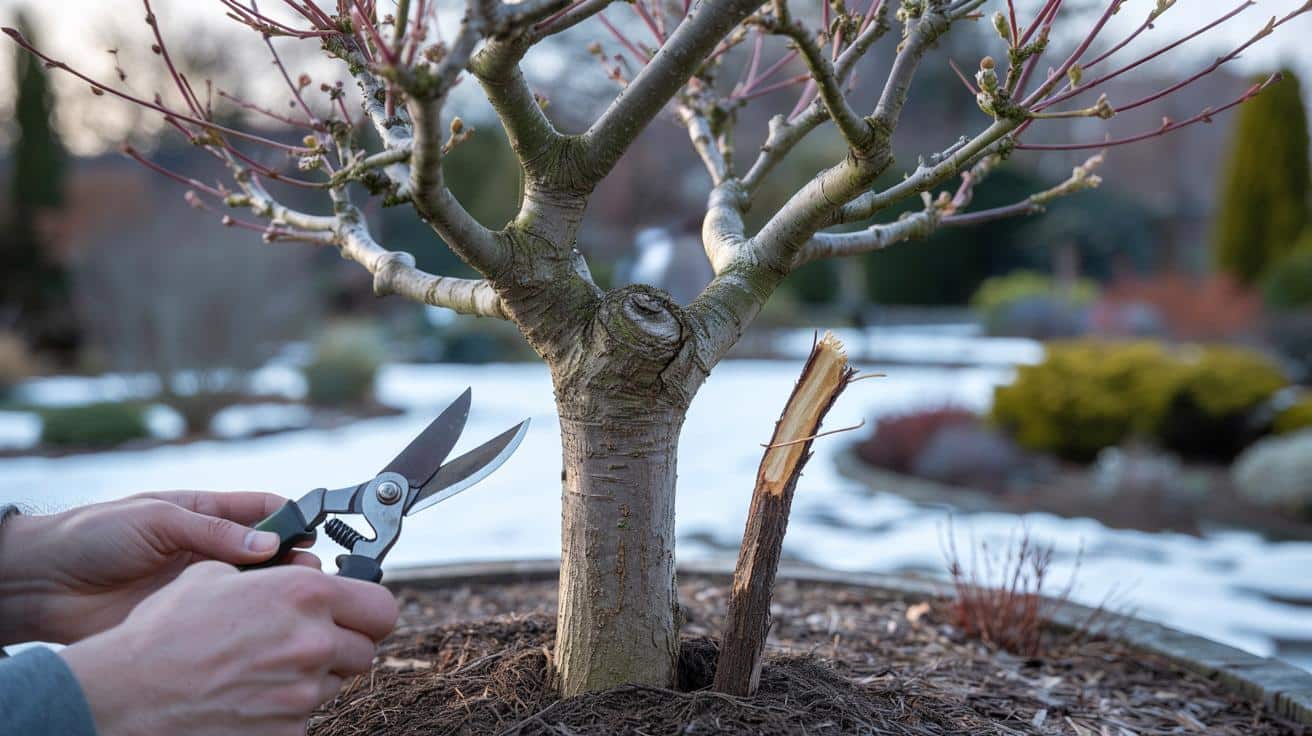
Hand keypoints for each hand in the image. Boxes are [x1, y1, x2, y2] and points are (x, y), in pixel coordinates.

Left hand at [0, 491, 317, 643]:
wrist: (43, 584)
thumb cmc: (92, 535)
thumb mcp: (157, 519)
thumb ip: (213, 531)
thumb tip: (268, 544)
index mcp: (204, 513)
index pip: (262, 510)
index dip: (292, 517)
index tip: (315, 530)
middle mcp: (209, 549)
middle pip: (267, 553)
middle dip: (293, 560)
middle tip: (309, 573)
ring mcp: (201, 584)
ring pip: (254, 589)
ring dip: (276, 592)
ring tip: (293, 600)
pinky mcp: (189, 617)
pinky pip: (229, 619)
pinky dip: (251, 622)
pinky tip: (264, 625)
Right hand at [60, 561, 398, 735]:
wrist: (126, 695)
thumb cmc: (164, 632)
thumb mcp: (214, 576)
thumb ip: (269, 573)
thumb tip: (296, 571)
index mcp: (304, 594)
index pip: (381, 606)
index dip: (369, 611)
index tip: (356, 614)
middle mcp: (313, 641)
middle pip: (365, 650)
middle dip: (342, 646)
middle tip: (309, 644)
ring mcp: (302, 693)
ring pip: (334, 684)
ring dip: (311, 677)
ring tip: (262, 669)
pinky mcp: (288, 731)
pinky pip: (305, 717)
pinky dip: (285, 711)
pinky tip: (248, 697)